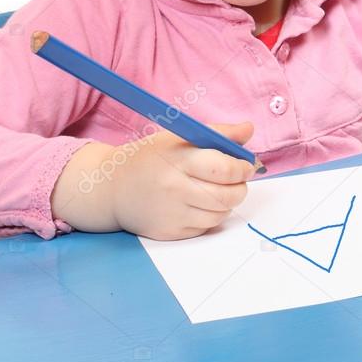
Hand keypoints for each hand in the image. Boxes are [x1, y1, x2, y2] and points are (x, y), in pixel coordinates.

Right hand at [109, 121, 257, 239]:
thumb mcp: (180, 136)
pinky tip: (201, 203)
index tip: (245, 165)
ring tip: (218, 190)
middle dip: (241, 187)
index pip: (225, 169)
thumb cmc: (150, 158)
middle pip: (227, 196)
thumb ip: (217, 133)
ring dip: (228, 202)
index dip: (242, 168)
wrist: (112, 188)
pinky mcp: (170, 232)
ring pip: (220, 214)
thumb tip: (249, 129)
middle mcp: (175, 188)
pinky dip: (211, 216)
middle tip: (238, 180)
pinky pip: (205, 227)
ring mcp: (172, 213)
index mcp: (178, 159)